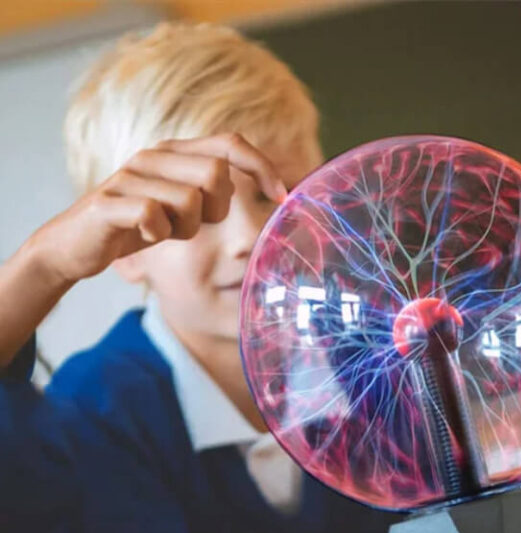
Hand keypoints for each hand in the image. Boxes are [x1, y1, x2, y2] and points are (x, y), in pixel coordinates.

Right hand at [28, 132, 286, 282]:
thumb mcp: (186, 208)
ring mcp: (130, 176)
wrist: (79, 244)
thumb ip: (215, 194)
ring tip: (163, 231)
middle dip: (215, 210)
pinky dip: (158, 234)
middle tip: (191, 224)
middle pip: (216, 175)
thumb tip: (269, 191)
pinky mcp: (110, 201)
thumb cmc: (141, 226)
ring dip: (185, 229)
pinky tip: (145, 236)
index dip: (262, 167)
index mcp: (176, 153)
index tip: (282, 196)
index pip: (231, 142)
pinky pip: (154, 216)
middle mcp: (155, 156)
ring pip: (190, 202)